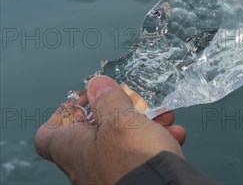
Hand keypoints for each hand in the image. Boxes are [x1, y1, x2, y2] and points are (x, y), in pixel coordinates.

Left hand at [34, 76, 186, 183]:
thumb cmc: (135, 159)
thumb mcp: (122, 119)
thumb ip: (109, 99)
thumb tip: (97, 84)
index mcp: (73, 150)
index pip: (49, 134)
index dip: (66, 112)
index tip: (91, 99)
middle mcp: (87, 165)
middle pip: (95, 131)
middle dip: (122, 111)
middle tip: (137, 102)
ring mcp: (110, 172)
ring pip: (124, 141)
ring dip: (146, 124)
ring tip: (165, 116)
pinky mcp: (135, 177)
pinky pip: (142, 155)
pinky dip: (158, 141)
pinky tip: (175, 134)